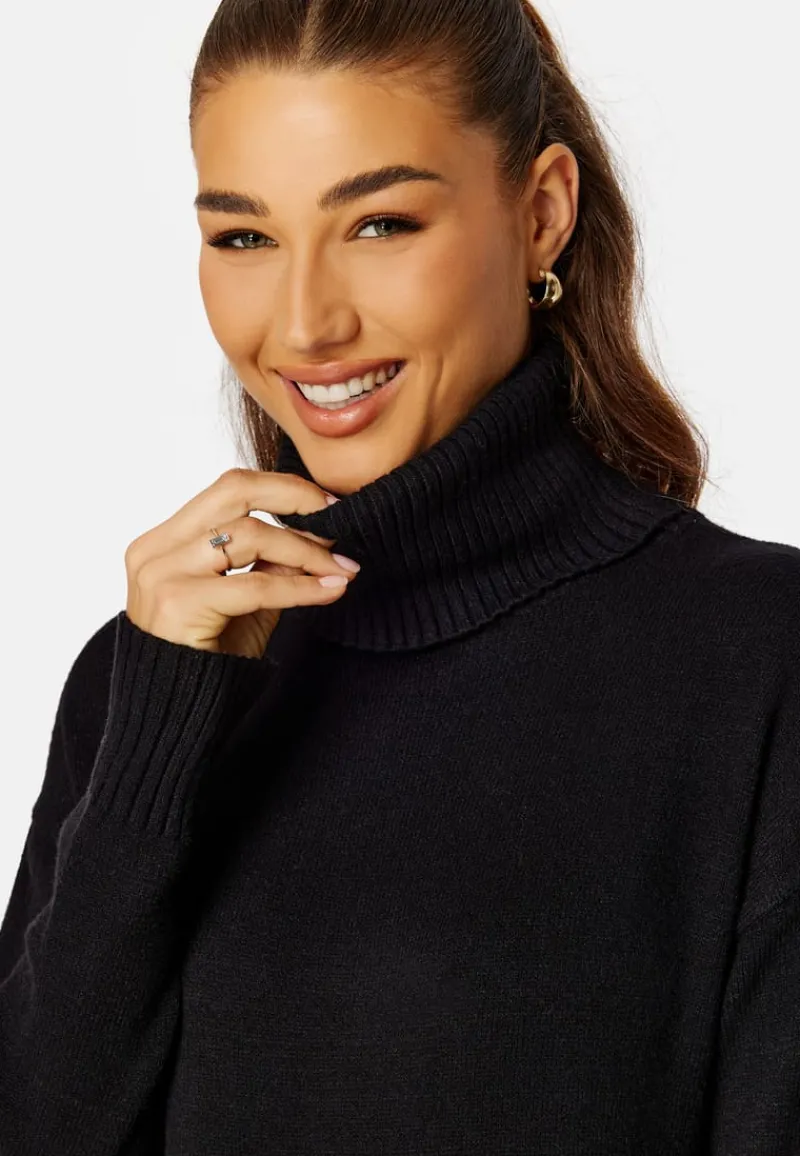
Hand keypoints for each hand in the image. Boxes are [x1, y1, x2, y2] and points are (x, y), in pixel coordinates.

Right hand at [124, 468, 358, 657]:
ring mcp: (162, 574)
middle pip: (233, 491)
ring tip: (341, 569)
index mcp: (165, 539)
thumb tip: (321, 532)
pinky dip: (300, 587)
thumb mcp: (246, 600)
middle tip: (338, 516)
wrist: (174, 713)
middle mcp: (156, 549)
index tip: (327, 503)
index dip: (282, 489)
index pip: (228, 489)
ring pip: (249, 535)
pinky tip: (330, 591)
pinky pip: (255, 584)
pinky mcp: (179, 603)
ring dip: (306, 551)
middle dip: (293, 497)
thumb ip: (272, 563)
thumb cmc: (208, 657)